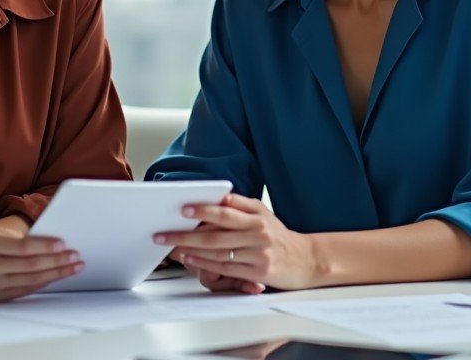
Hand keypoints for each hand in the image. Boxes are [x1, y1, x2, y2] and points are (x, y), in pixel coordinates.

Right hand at [0, 229, 83, 302]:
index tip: (64, 244)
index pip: (20, 247)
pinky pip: (21, 291)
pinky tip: (54, 277)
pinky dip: (40, 283)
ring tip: (73, 267)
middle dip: (56, 262)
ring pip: (28, 281)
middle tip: (77, 257)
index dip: (44, 246)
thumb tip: (48, 241)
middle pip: (28, 266)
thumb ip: (12, 240)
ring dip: (54, 274)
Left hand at [154, 193, 315, 291]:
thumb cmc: (277, 235)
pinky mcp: (257, 273)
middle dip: (185, 233)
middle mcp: (257, 233)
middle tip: (164, 233)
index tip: (183, 208)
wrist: (306, 260)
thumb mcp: (262, 213)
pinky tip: (191, 260)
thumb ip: (239, 205)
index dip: (203, 209)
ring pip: (217, 252)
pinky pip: (225, 268)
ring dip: (191, 250)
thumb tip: (217, 197)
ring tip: (171, 247)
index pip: (225, 210)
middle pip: (215, 233)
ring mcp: (257, 254)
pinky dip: (205, 264)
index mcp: (256, 215)